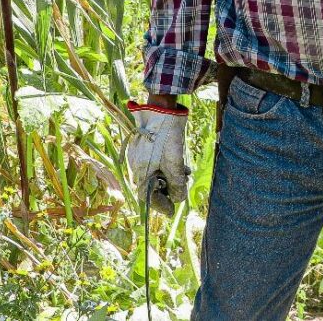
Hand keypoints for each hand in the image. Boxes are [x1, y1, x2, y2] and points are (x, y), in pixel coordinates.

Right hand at [126, 101, 189, 215]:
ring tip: (185, 173)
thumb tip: (179, 200)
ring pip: (155, 174)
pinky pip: (156, 164)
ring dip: (170, 177)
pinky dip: (167, 167)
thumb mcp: (175, 163)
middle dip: (168, 189)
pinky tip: (181, 164)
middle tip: (182, 187)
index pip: (147, 197)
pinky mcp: (145, 148)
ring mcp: (140, 156)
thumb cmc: (166, 138)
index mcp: (140, 173)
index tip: (172, 211)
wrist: (160, 111)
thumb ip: (177, 185)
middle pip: (151, 186)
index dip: (160, 205)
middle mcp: (136, 166)